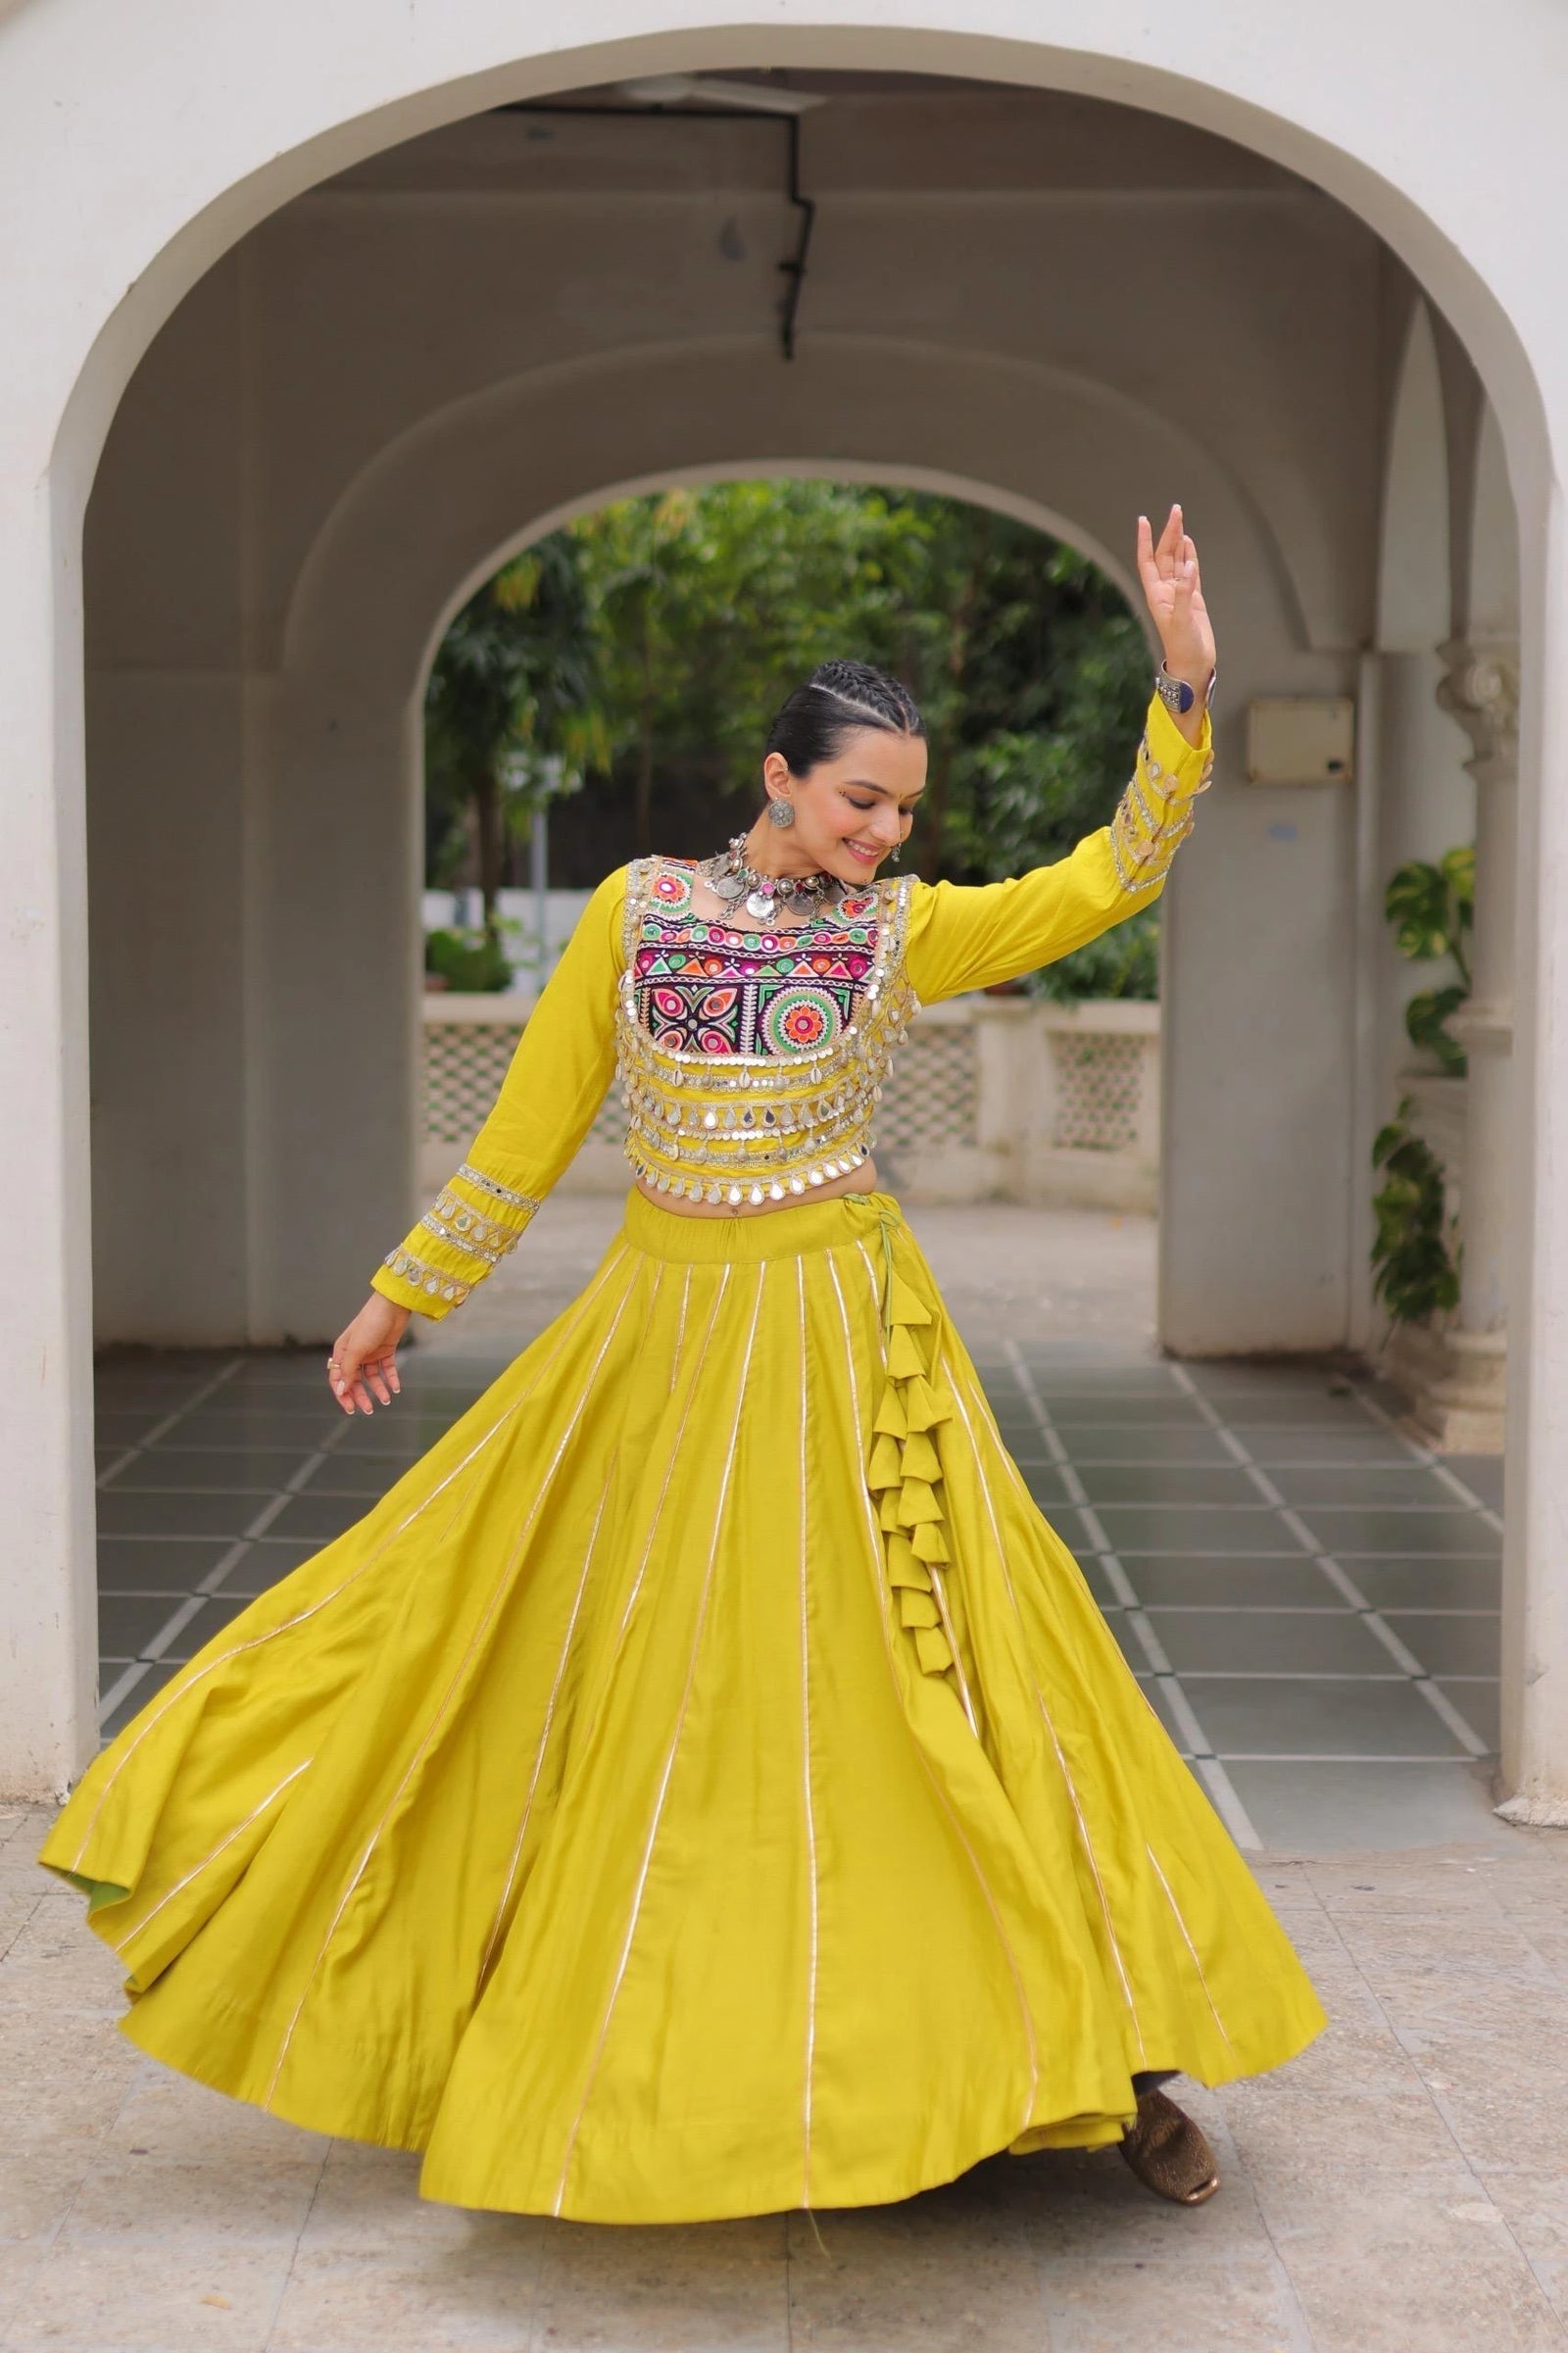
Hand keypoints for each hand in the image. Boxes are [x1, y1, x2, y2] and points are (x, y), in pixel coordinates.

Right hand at [328, 1293, 411, 1414]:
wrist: (393, 1306)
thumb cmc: (370, 1323)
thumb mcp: (356, 1348)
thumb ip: (348, 1371)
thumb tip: (339, 1390)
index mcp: (343, 1352)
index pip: (339, 1378)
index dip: (343, 1394)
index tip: (350, 1408)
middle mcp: (355, 1354)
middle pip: (355, 1380)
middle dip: (361, 1395)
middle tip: (368, 1409)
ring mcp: (371, 1353)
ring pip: (372, 1377)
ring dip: (378, 1389)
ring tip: (385, 1399)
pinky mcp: (386, 1350)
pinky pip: (387, 1369)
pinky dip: (390, 1379)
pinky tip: (395, 1388)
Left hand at [1136, 504, 1215, 691]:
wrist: (1194, 664)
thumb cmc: (1183, 647)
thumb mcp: (1181, 620)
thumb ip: (1185, 593)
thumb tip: (1189, 566)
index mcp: (1156, 594)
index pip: (1147, 561)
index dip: (1145, 541)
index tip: (1144, 520)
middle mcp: (1165, 591)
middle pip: (1164, 555)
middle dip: (1168, 533)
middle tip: (1176, 510)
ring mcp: (1179, 593)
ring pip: (1177, 560)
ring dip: (1178, 541)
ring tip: (1180, 520)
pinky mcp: (1193, 598)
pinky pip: (1191, 571)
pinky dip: (1189, 556)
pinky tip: (1188, 543)